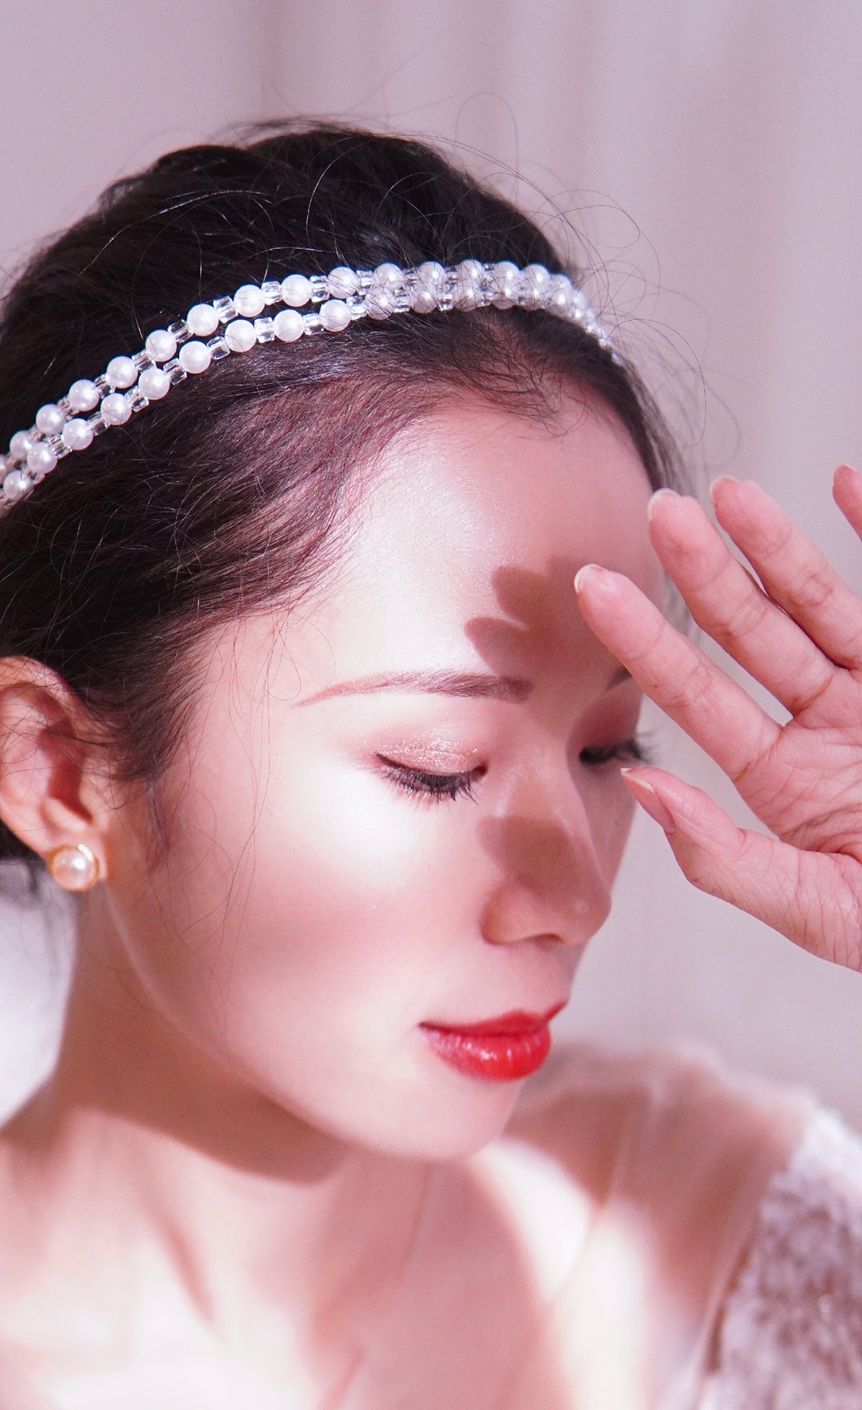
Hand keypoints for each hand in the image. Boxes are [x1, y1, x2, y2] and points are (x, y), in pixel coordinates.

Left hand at [575, 465, 861, 968]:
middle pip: (752, 634)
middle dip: (703, 574)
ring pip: (820, 604)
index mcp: (780, 782)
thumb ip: (724, 857)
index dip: (647, 643)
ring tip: (727, 493)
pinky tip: (846, 481)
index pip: (698, 698)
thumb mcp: (811, 908)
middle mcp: (824, 725)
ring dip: (775, 546)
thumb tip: (641, 786)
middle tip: (657, 511)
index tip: (592, 590)